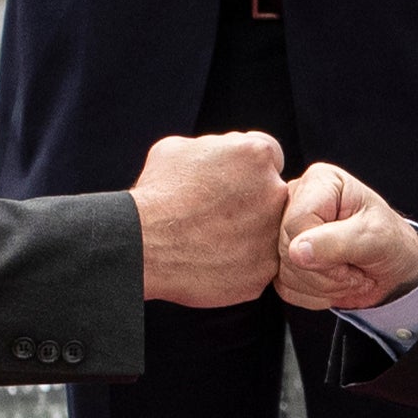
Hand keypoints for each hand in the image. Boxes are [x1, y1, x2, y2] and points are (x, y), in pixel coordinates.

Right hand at [131, 131, 284, 306]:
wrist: (143, 244)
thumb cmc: (157, 193)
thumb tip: (222, 151)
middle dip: (251, 201)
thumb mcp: (179, 148)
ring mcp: (272, 234)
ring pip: (268, 232)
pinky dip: (239, 264)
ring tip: (211, 239)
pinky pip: (257, 265)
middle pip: (272, 194)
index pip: (269, 156)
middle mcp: (274, 191)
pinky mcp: (263, 271)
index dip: (248, 169)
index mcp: (256, 155)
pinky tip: (211, 260)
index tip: (230, 183)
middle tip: (217, 214)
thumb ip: (214, 147)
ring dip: (248, 234)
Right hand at [279, 160, 417, 311]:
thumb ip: (337, 241)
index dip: (323, 250)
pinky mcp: (283, 258)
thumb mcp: (375, 237)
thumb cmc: (390, 240)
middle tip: (354, 266)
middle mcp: (296, 201)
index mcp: (319, 181)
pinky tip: (333, 281)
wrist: (394, 267)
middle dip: (326, 272)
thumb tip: (297, 251)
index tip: (353, 256)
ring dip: (323, 285)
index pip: (297, 222)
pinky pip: (285, 287)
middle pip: (287, 249)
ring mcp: (286, 231)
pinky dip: (314, 294)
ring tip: (347, 273)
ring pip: (285, 272)